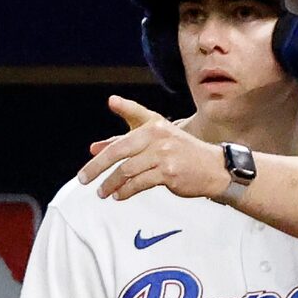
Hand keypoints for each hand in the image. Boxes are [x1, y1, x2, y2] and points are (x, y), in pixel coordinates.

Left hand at [80, 96, 232, 202]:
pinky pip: (139, 183)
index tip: (112, 102)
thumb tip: (94, 148)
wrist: (214, 169)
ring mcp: (164, 154)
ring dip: (110, 183)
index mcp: (155, 125)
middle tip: (84, 178)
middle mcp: (158, 136)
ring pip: (127, 170)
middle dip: (97, 166)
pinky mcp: (169, 172)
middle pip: (120, 150)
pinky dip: (125, 191)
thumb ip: (124, 142)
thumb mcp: (156, 142)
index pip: (136, 113)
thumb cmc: (181, 154)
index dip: (124, 106)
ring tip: (102, 192)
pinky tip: (119, 195)